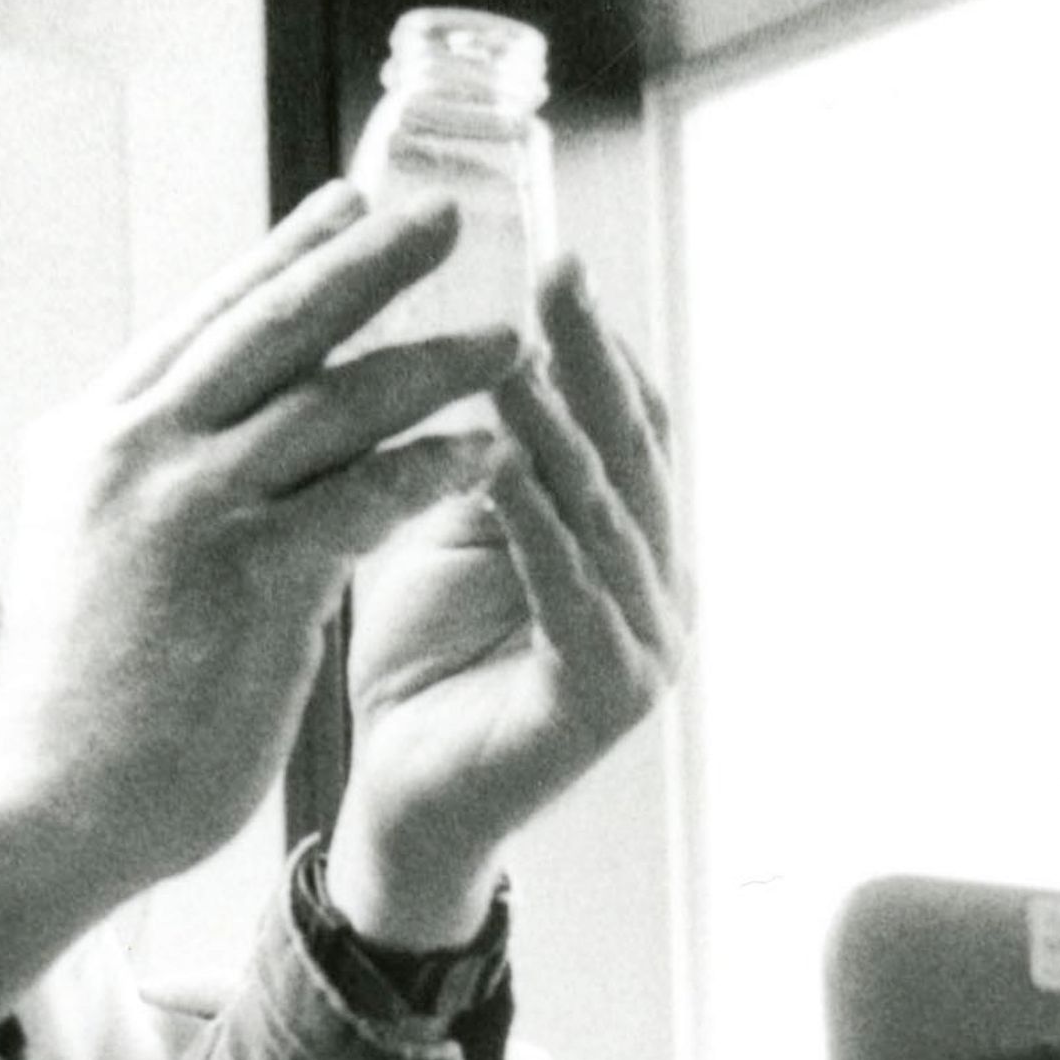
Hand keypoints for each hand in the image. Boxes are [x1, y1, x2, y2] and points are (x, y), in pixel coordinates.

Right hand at [0, 184, 513, 1015]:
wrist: (51, 807)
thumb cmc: (85, 701)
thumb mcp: (96, 551)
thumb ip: (150, 481)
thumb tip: (214, 436)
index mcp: (92, 435)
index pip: (207, 318)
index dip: (288, 254)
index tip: (354, 203)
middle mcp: (131, 450)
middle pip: (273, 324)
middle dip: (371, 261)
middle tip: (448, 215)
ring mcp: (187, 508)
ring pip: (333, 400)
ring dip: (435, 364)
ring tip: (514, 343)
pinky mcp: (245, 578)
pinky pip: (361, 498)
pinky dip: (432, 469)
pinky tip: (491, 456)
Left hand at [326, 259, 690, 949]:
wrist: (400, 805)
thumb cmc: (417, 662)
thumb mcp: (443, 527)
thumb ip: (473, 445)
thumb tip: (449, 318)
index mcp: (629, 539)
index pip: (626, 420)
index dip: (593, 339)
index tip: (547, 253)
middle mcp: (659, 585)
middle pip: (631, 450)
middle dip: (591, 359)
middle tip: (554, 272)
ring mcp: (647, 644)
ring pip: (606, 514)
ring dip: (561, 431)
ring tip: (512, 354)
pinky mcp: (608, 699)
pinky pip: (575, 592)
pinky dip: (539, 528)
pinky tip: (500, 468)